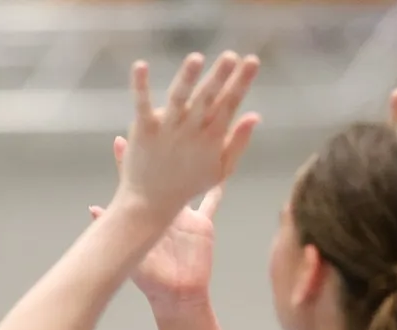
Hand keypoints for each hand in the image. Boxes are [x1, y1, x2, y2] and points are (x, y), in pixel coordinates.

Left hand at [91, 136, 221, 309]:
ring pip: (189, 180)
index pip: (134, 182)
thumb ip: (111, 229)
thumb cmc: (151, 280)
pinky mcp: (203, 224)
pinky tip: (228, 159)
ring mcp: (185, 215)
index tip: (120, 139)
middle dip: (161, 151)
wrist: (177, 297)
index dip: (127, 161)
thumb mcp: (130, 253)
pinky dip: (219, 182)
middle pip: (162, 173)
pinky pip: (213, 200)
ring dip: (193, 159)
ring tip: (195, 135)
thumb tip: (91, 208)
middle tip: (159, 123)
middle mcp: (165, 209)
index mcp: (146, 215)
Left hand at [113, 51, 259, 224]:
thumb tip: (255, 114)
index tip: (252, 60)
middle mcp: (190, 131)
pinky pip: (142, 105)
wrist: (150, 205)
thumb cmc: (188, 185)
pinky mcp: (143, 130)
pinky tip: (140, 66)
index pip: (229, 105)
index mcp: (211, 138)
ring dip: (187, 79)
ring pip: (179, 99)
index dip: (241, 82)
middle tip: (231, 56)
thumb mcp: (221, 169)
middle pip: (207, 99)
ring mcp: (166, 130)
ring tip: (196, 59)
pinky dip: (141, 86)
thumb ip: (238, 142)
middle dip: (220, 77)